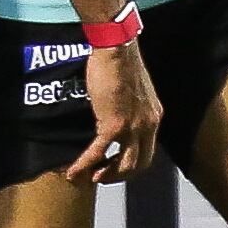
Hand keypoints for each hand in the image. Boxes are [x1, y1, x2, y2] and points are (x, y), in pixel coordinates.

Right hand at [67, 41, 159, 183]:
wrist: (116, 50)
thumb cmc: (121, 62)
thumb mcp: (134, 90)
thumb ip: (131, 107)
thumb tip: (117, 115)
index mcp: (154, 116)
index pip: (148, 149)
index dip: (133, 162)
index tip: (116, 164)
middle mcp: (148, 125)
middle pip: (140, 163)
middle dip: (121, 174)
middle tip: (103, 176)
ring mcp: (132, 127)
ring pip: (124, 164)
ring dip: (107, 175)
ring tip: (91, 177)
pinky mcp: (113, 125)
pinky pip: (98, 152)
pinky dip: (85, 164)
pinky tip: (74, 171)